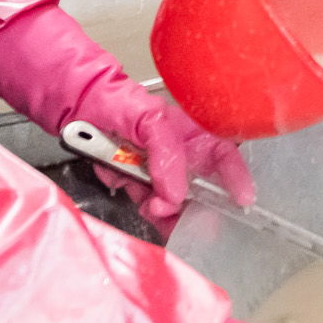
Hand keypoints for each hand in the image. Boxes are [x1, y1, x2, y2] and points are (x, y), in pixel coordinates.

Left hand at [105, 78, 256, 227]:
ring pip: (179, 204)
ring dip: (173, 214)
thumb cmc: (119, 103)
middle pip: (203, 187)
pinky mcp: (140, 189)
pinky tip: (150, 212)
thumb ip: (166, 151)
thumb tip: (177, 192)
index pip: (223, 156)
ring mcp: (161, 175)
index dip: (236, 177)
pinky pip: (154, 209)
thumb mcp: (150, 118)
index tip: (242, 198)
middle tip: (195, 218)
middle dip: (200, 205)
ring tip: (161, 212)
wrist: (80, 114)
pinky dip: (153, 216)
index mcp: (192, 134)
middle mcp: (182, 157)